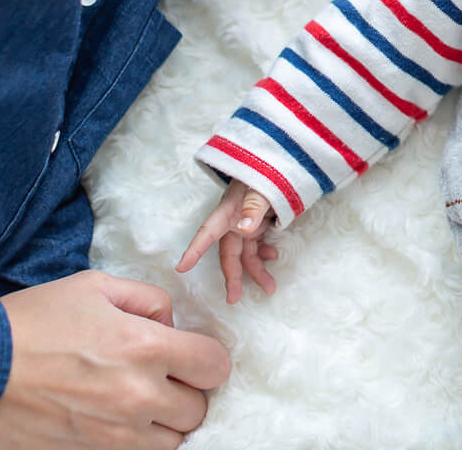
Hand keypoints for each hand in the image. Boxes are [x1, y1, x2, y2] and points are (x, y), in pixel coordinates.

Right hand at [0, 271, 229, 449]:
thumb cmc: (31, 321)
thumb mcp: (94, 286)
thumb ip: (146, 300)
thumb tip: (169, 322)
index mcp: (146, 348)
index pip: (215, 366)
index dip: (206, 359)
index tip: (188, 355)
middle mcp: (138, 397)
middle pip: (198, 411)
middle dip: (186, 393)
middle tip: (160, 380)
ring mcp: (113, 436)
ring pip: (171, 443)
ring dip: (162, 425)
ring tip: (136, 405)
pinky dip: (131, 444)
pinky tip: (111, 424)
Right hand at [176, 180, 278, 304]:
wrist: (281, 162)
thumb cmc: (266, 171)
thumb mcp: (262, 186)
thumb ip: (254, 206)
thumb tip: (244, 229)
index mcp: (228, 211)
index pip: (207, 233)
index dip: (194, 250)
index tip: (181, 267)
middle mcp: (233, 220)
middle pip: (229, 253)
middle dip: (232, 276)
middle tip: (233, 299)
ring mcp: (246, 223)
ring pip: (246, 253)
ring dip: (256, 270)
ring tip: (270, 288)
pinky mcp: (258, 224)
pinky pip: (257, 245)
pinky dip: (264, 254)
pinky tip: (273, 257)